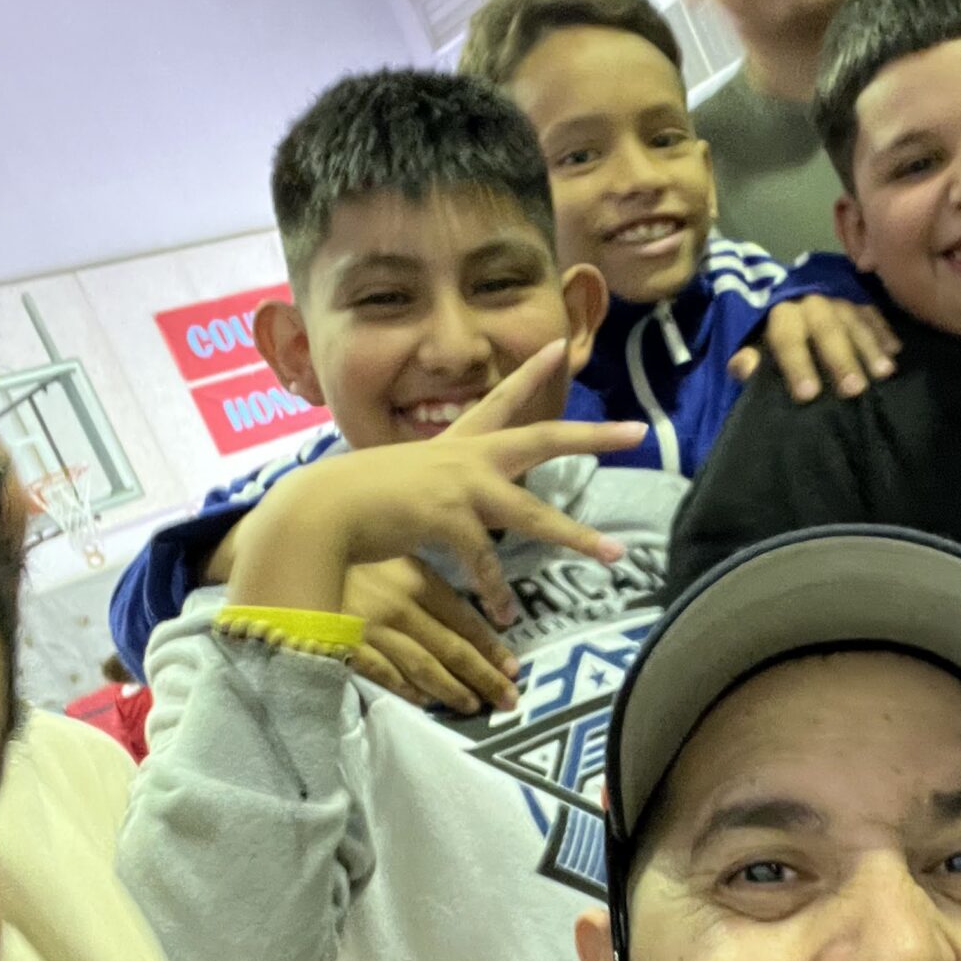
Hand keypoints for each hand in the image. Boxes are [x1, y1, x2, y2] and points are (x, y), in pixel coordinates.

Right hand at [230, 344, 644, 627]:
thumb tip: (445, 499)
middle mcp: (467, 456)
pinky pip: (487, 562)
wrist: (322, 509)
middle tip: (637, 432)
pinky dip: (497, 592)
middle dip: (593, 436)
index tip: (560, 345)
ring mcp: (461, 486)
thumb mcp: (404, 478)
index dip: (532, 371)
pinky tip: (507, 615)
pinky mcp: (449, 520)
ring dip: (577, 537)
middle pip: (543, 439)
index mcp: (456, 443)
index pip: (501, 398)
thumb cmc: (355, 498)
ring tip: (615, 554)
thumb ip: (434, 485)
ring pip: (535, 513)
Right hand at [343, 557, 520, 714]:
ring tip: (475, 705)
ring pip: (423, 666)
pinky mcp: (344, 646)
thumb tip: (459, 612)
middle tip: (510, 699)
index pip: (463, 619)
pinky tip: (425, 702)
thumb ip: (423, 579)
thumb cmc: (347, 547)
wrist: (289, 549)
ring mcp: (371, 629)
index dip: (491, 647)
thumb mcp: (392, 552)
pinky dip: (406, 690)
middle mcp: (399, 606)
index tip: (514, 667)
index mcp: (415, 578)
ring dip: (452, 690)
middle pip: (451, 648)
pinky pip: (382, 674)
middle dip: (484, 676)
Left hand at [728, 296, 900, 401]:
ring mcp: (838, 298)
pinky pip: (874, 313)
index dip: (797, 366)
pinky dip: (884, 332)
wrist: (795, 296)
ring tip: (884, 373)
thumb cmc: (778, 334)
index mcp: (782, 314)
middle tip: (854, 389)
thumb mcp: (759, 343)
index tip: (808, 395)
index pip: (787, 339)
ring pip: (854, 320)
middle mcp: (811, 302)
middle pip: (826, 328)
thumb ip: (751, 356)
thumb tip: (743, 367)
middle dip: (840, 359)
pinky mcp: (859, 298)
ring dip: (870, 347)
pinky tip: (895, 352)